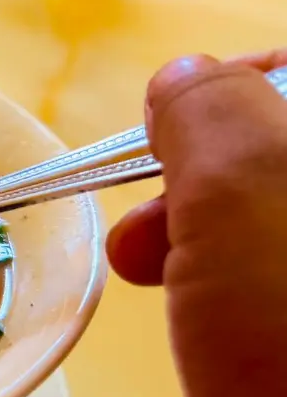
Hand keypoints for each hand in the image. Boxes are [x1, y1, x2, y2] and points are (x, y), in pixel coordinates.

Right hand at [107, 51, 286, 396]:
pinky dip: (242, 283)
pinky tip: (203, 318)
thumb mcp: (248, 201)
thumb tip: (187, 78)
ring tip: (149, 270)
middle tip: (149, 214)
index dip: (246, 82)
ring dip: (215, 227)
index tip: (173, 126)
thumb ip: (214, 114)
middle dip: (213, 165)